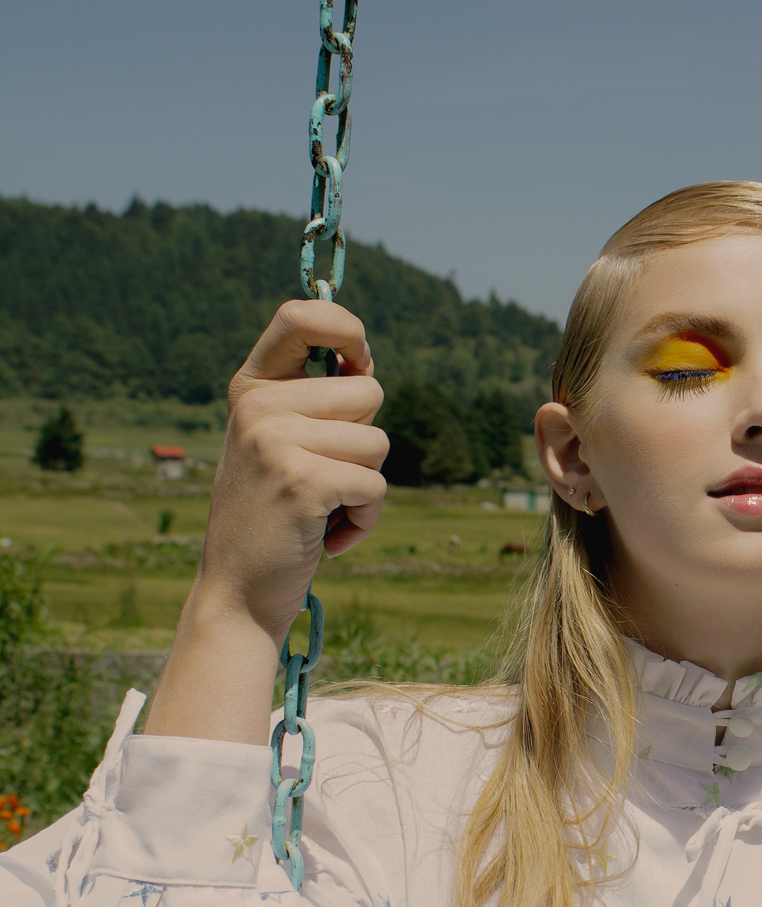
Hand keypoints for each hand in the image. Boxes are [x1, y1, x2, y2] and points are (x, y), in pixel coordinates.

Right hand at [198, 300, 386, 647]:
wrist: (237, 592)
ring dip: (367, 486)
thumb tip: (364, 361)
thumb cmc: (273, 517)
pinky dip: (366, 519)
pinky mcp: (302, 482)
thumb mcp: (278, 444)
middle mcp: (257, 406)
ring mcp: (275, 442)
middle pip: (370, 392)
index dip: (347, 329)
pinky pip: (376, 485)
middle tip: (322, 476)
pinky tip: (329, 536)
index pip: (301, 314)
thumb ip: (312, 402)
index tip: (359, 362)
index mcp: (251, 388)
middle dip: (365, 440)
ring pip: (379, 442)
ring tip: (324, 509)